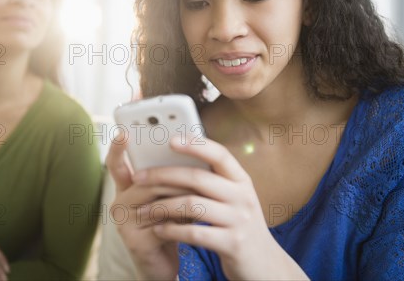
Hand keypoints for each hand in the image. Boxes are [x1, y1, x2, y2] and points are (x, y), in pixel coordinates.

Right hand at [106, 133, 193, 279]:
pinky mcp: (135, 241)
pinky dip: (184, 220)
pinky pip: (163, 224)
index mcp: (126, 188)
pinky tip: (198, 217)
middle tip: (198, 166)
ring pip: (157, 200)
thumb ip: (171, 178)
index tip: (123, 131)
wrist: (166, 264)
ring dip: (184, 195)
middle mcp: (119, 202)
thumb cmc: (170, 224)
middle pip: (147, 180)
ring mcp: (124, 223)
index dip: (118, 148)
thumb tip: (191, 152)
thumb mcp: (169, 198)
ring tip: (205, 190)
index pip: (117, 164)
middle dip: (176, 174)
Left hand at [131, 137, 308, 279]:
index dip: (195, 145)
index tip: (170, 140)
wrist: (265, 265)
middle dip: (163, 175)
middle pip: (198, 178)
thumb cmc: (239, 225)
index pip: (220, 154)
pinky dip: (172, 230)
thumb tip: (176, 159)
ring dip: (161, 207)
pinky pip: (194, 233)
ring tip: (142, 210)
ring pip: (191, 205)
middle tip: (138, 177)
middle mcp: (243, 197)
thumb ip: (213, 181)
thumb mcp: (234, 199)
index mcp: (242, 180)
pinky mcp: (232, 244)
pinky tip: (159, 230)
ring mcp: (239, 221)